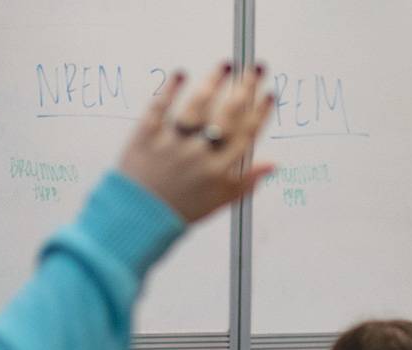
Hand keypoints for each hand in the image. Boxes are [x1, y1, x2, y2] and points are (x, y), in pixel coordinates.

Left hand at [118, 63, 274, 222]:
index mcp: (219, 170)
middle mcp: (199, 155)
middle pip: (228, 115)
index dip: (260, 112)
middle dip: (245, 88)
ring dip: (213, 82)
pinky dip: (170, 89)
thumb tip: (273, 166)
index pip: (247, 135)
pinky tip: (180, 74)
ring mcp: (173, 145)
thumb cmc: (180, 211)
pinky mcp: (147, 138)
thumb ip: (246, 183)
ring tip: (225, 65)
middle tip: (254, 68)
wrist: (138, 221)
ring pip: (197, 107)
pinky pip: (160, 108)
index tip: (269, 94)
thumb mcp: (219, 203)